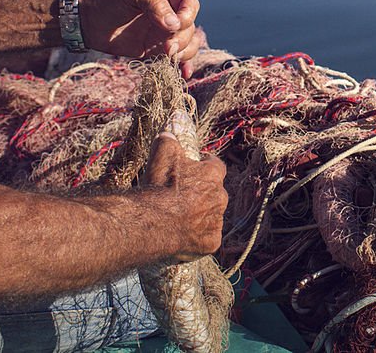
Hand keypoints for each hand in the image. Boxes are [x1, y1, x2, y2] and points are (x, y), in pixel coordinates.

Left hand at [79, 0, 206, 73]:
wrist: (88, 23)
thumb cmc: (108, 2)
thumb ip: (154, 4)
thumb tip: (174, 24)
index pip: (191, 6)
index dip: (187, 17)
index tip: (172, 27)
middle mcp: (170, 15)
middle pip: (190, 29)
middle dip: (181, 40)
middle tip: (165, 47)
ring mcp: (165, 34)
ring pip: (189, 46)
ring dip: (183, 54)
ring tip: (166, 57)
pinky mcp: (157, 51)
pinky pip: (178, 59)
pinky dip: (183, 67)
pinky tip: (183, 74)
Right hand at [144, 133, 227, 258]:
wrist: (154, 222)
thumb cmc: (160, 186)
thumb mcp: (162, 154)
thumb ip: (168, 141)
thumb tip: (168, 134)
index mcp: (214, 174)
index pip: (216, 165)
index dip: (205, 165)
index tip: (197, 166)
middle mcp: (221, 197)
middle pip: (214, 192)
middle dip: (202, 193)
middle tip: (182, 197)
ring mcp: (217, 221)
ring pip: (211, 216)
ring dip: (200, 215)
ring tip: (179, 218)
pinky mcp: (212, 242)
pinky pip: (207, 238)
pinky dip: (197, 237)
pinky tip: (182, 235)